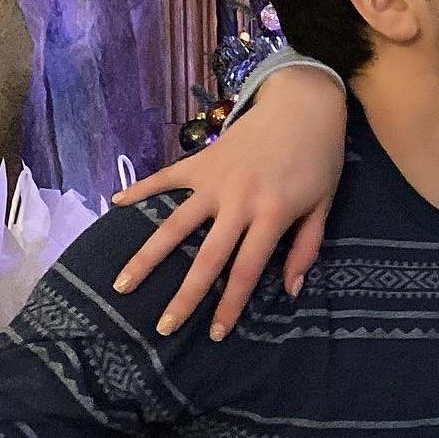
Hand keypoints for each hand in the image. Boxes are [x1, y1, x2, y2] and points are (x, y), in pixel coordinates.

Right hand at [111, 67, 347, 339]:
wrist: (303, 102)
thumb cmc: (319, 157)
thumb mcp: (323, 204)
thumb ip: (306, 248)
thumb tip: (290, 290)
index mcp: (272, 214)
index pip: (246, 270)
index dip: (230, 305)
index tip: (216, 335)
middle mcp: (238, 201)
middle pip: (207, 258)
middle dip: (185, 296)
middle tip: (164, 327)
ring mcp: (214, 180)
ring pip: (175, 224)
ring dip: (148, 256)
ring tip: (122, 284)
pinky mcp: (201, 160)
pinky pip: (166, 177)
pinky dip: (141, 189)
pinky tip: (115, 204)